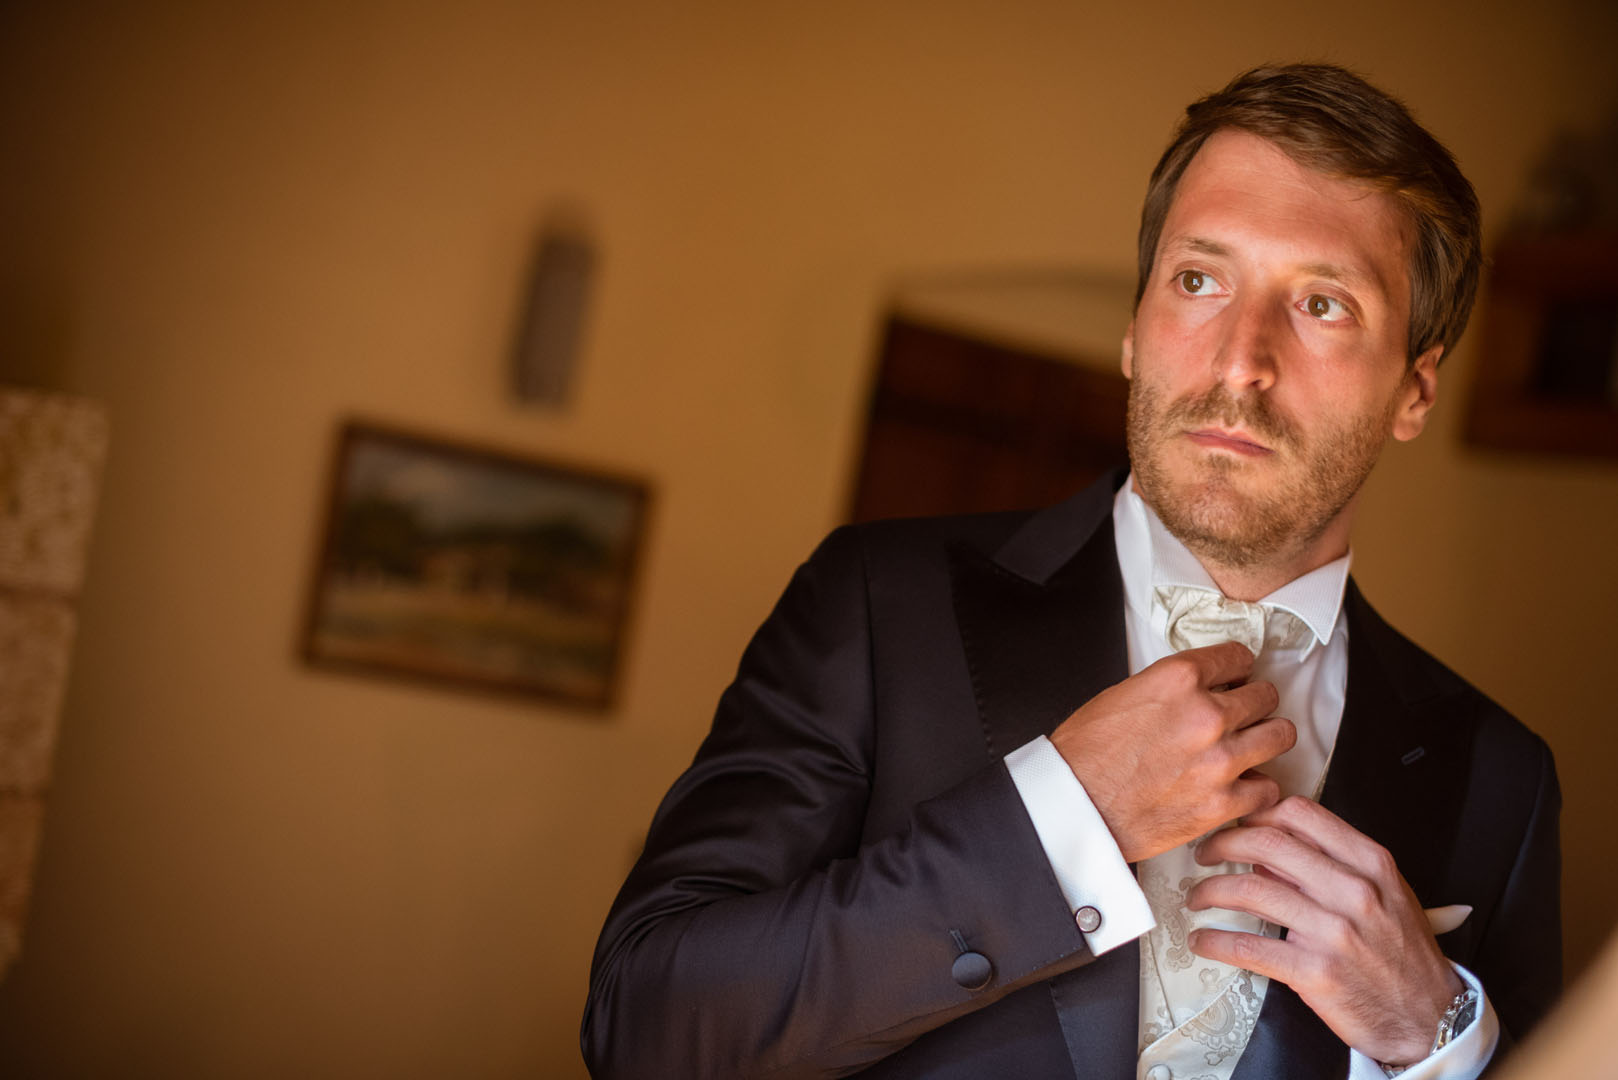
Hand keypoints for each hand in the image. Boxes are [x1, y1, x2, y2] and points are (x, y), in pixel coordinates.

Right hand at [1049, 641, 1294, 861]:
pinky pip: (1269, 788)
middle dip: (1253, 703)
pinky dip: (1257, 787)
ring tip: (1251, 746)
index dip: (1236, 668)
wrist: (1073, 804)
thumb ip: (1171, 689)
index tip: (1236, 678)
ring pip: (1280, 736)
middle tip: (1242, 714)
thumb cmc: (1085, 754)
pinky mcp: (1222, 803)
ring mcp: (1219, 761)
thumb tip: (1199, 691)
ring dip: (1266, 739)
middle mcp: (1206, 715)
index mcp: (1178, 679)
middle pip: (1266, 695)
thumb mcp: (1124, 694)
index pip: (1238, 657)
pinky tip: (1241, 785)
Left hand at [1186, 796, 1465, 1065]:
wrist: (1429, 1016)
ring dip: (1210, 890)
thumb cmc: (1402, 952)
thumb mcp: (1385, 893)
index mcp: (1370, 863)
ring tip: (1197, 897)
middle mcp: (1352, 891)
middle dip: (1222, 844)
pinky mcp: (1314, 971)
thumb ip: (1333, 862)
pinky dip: (1215, 941)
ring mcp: (1333, 931)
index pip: (1300, 814)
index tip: (1237, 823)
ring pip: (1249, 890)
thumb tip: (1271, 848)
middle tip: (1205, 853)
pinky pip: (1248, 947)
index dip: (1257, 814)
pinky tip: (1203, 941)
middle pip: (1266, 843)